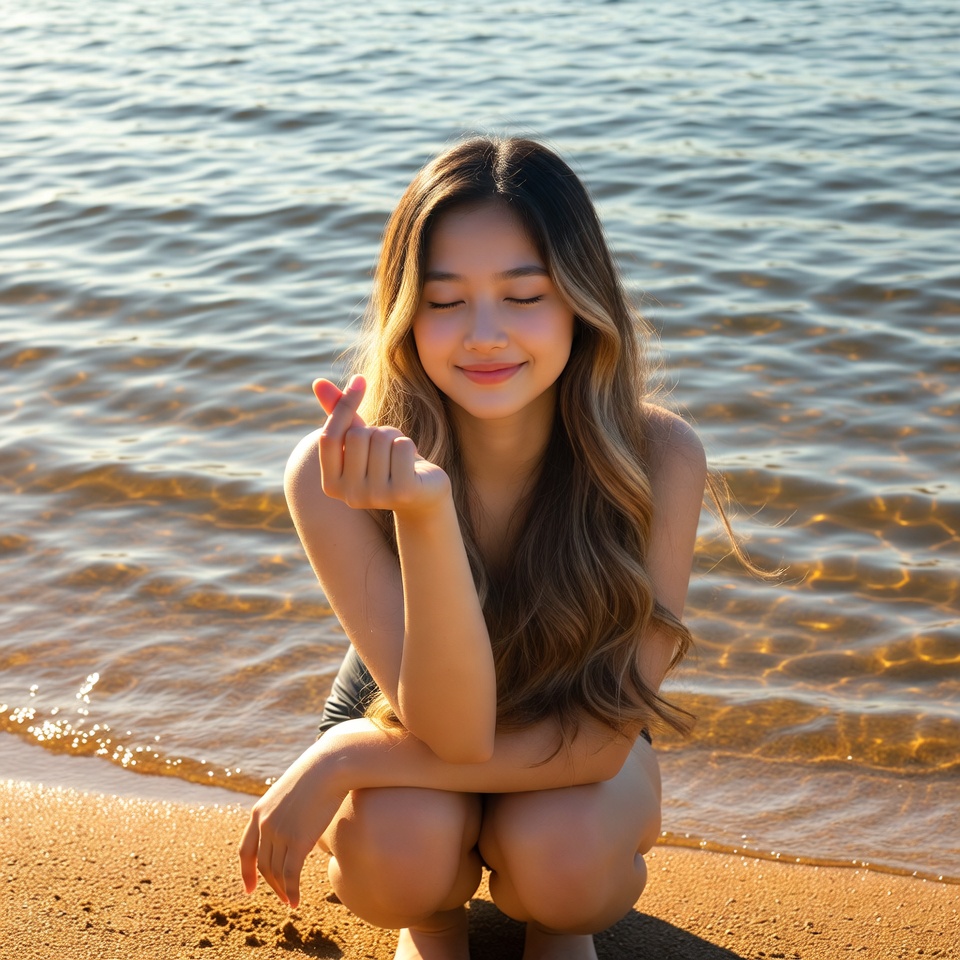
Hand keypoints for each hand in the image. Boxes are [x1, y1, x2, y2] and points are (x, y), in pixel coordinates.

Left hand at [238, 739, 346, 907]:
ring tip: (289, 900)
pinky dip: (291, 891)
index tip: (250, 889)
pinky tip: (295, 903)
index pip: (245, 851)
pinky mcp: (297, 840)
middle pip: (263, 864)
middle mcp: (264, 824)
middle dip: (271, 884)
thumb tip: (294, 820)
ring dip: (282, 890)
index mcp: (259, 812)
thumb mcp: (291, 791)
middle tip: (281, 897)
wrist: (329, 767)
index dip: (246, 872)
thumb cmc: (316, 775)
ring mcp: (279, 833)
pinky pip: (290, 874)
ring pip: (276, 871)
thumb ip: (285, 809)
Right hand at [314, 375, 450, 512]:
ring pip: (382, 439)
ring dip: (395, 438)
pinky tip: (413, 465)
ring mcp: (376, 496)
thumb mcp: (361, 440)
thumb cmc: (387, 464)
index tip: (360, 380)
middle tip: (387, 448)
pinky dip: (410, 445)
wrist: (423, 496)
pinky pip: (403, 446)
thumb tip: (318, 383)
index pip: (328, 437)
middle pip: (357, 436)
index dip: (344, 405)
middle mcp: (349, 496)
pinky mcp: (403, 492)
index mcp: (331, 485)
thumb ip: (339, 415)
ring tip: (400, 457)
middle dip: (377, 431)